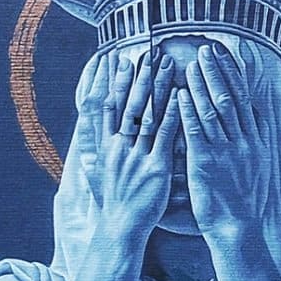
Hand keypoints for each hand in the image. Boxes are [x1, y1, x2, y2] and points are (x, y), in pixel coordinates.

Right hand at [97, 55, 179, 249]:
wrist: (121, 227)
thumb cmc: (116, 201)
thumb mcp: (100, 172)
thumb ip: (103, 149)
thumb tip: (103, 131)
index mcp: (106, 146)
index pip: (108, 106)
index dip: (115, 81)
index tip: (121, 60)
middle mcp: (119, 147)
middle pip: (128, 104)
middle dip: (139, 77)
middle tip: (148, 53)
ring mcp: (136, 156)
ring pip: (148, 113)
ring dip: (158, 86)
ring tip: (166, 64)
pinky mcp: (155, 168)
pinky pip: (165, 136)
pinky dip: (172, 113)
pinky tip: (179, 96)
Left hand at [177, 43, 269, 247]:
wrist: (237, 228)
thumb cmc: (245, 199)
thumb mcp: (260, 164)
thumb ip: (258, 136)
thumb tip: (258, 112)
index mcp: (255, 139)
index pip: (244, 97)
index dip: (233, 73)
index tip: (224, 54)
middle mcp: (242, 141)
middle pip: (229, 97)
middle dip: (216, 72)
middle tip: (205, 49)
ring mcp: (224, 151)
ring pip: (212, 110)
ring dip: (200, 85)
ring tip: (189, 64)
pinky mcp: (205, 163)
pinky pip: (195, 131)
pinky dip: (187, 110)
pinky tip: (178, 94)